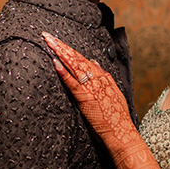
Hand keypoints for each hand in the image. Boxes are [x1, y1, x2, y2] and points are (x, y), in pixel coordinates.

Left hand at [43, 32, 141, 152]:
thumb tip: (94, 62)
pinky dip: (63, 72)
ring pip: (74, 66)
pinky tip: (55, 62)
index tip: (58, 42)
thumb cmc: (117, 118)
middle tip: (47, 36)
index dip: (69, 49)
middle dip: (61, 46)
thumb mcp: (113, 92)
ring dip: (60, 53)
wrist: (121, 132)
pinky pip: (72, 82)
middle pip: (77, 58)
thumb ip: (104, 76)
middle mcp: (98, 79)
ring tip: (49, 43)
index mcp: (103, 77)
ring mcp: (91, 87)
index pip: (83, 58)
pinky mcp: (85, 98)